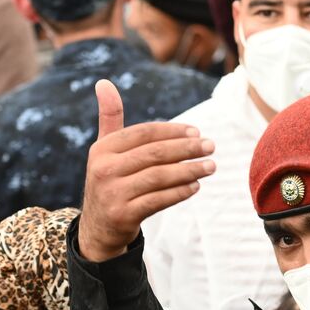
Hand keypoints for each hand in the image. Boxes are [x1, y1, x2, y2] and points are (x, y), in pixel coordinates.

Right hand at [77, 79, 214, 261]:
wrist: (98, 227)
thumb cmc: (110, 180)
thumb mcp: (105, 149)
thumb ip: (109, 117)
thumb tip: (103, 82)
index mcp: (102, 149)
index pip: (143, 133)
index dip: (172, 131)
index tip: (196, 132)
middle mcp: (104, 169)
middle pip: (154, 154)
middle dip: (186, 149)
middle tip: (210, 146)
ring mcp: (113, 193)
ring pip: (159, 177)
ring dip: (189, 170)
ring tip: (210, 166)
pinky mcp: (123, 215)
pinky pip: (158, 200)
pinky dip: (179, 192)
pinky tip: (195, 186)